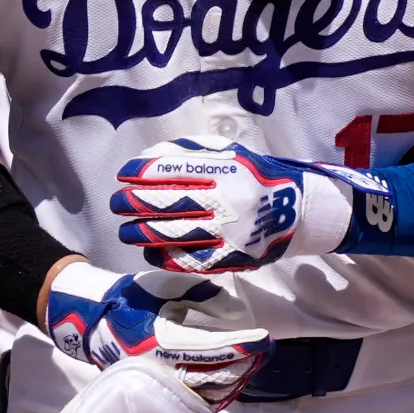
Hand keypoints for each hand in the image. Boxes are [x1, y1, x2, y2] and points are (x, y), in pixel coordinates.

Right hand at [42, 262, 272, 408]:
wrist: (97, 321)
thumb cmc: (134, 299)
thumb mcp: (169, 287)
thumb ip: (206, 297)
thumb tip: (240, 316)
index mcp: (162, 343)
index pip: (213, 349)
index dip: (242, 345)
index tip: (264, 338)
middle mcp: (162, 372)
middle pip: (217, 376)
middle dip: (246, 363)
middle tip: (264, 348)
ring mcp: (161, 388)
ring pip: (210, 394)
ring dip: (237, 378)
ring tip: (253, 360)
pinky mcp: (160, 396)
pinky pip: (198, 401)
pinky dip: (220, 391)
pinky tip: (233, 376)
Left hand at [112, 137, 353, 272]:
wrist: (296, 212)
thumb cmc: (256, 177)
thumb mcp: (231, 154)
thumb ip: (192, 152)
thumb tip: (149, 158)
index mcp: (224, 170)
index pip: (170, 170)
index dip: (140, 172)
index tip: (124, 175)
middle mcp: (224, 200)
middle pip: (165, 202)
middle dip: (132, 203)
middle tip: (117, 203)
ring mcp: (226, 232)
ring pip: (171, 234)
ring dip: (140, 232)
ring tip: (125, 230)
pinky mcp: (229, 257)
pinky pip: (188, 260)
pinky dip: (164, 256)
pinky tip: (150, 250)